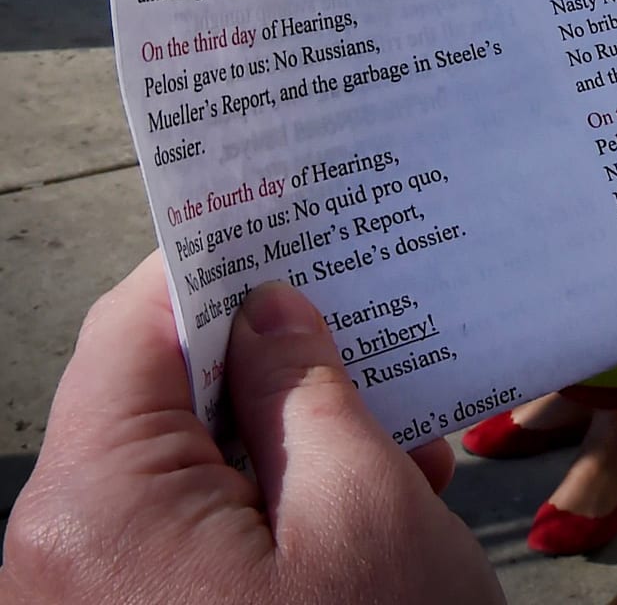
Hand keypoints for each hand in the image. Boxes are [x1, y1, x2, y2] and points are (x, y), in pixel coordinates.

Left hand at [0, 257, 497, 604]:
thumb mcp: (365, 514)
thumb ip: (310, 394)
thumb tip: (273, 312)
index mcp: (92, 508)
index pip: (132, 327)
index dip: (220, 259)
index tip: (302, 212)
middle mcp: (57, 557)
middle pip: (152, 402)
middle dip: (275, 360)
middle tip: (385, 327)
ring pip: (180, 476)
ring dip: (289, 443)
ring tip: (407, 441)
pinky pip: (186, 545)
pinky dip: (272, 513)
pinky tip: (372, 510)